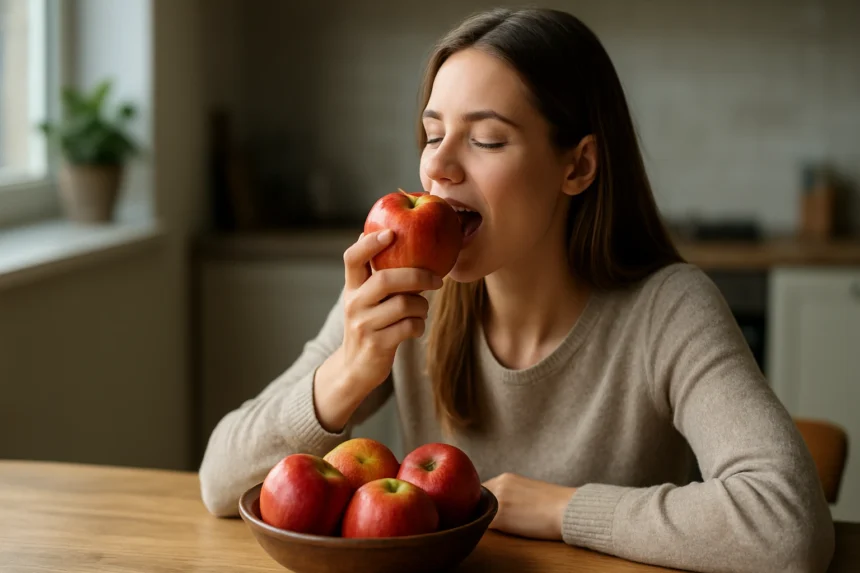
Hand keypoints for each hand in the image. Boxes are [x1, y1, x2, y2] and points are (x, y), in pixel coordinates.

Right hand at [341, 229, 442, 389]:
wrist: (355, 368)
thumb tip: (392, 235)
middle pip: (386, 279)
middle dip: (418, 276)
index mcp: (352, 288)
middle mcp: (354, 303)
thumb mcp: (366, 300)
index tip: (391, 233)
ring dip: (421, 306)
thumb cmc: (370, 325)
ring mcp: (364, 324)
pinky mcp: (377, 344)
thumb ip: (377, 275)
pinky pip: (409, 327)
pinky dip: (419, 325)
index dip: (369, 243)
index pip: (352, 258)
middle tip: (438, 279)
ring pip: (404, 304)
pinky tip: (416, 327)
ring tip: (421, 310)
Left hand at [482, 473, 576, 540]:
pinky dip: (485, 529)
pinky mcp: (500, 516)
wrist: (567, 508)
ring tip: (493, 528)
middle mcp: (498, 485)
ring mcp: (498, 500)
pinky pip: (483, 524)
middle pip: (478, 500)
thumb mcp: (528, 490)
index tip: (486, 511)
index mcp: (506, 478)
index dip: (482, 502)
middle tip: (487, 522)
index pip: (483, 490)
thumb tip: (505, 505)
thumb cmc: (556, 503)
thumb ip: (511, 493)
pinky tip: (496, 534)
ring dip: (483, 520)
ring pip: (479, 511)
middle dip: (481, 510)